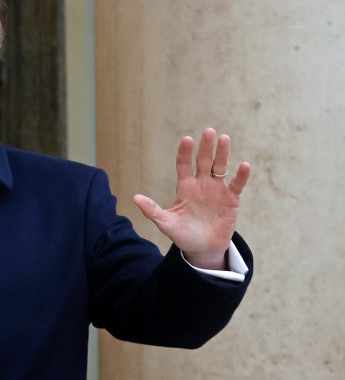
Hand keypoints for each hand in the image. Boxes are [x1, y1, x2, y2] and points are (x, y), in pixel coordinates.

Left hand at [133, 128, 250, 269]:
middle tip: (208, 131)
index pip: (184, 164)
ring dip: (222, 154)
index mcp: (185, 187)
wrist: (202, 248)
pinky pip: (237, 185)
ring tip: (224, 138)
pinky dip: (241, 176)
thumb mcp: (166, 223)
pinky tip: (244, 165)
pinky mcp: (231, 199)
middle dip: (205, 147)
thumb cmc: (182, 234)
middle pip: (203, 161)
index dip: (185, 152)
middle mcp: (201, 184)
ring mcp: (217, 190)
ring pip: (220, 167)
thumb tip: (134, 198)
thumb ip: (152, 210)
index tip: (187, 139)